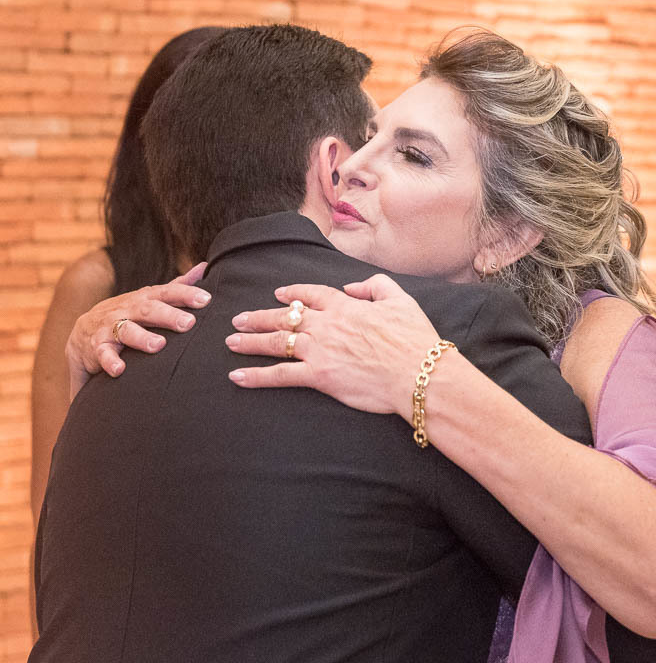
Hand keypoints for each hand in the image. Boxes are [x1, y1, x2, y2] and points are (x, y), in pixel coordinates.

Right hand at [66, 263, 209, 396]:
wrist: (84, 330)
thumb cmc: (128, 313)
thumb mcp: (151, 297)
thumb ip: (177, 286)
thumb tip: (204, 267)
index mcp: (145, 298)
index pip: (167, 292)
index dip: (186, 294)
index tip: (206, 299)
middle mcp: (128, 309)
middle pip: (148, 309)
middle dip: (168, 315)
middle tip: (188, 323)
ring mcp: (110, 327)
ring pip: (126, 330)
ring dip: (142, 338)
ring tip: (158, 345)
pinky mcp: (97, 346)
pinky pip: (103, 353)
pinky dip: (110, 361)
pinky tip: (119, 370)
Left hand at [225, 274, 442, 416]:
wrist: (418, 372)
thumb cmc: (414, 339)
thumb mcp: (401, 300)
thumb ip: (376, 286)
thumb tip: (353, 287)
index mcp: (345, 306)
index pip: (311, 294)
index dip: (293, 293)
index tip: (280, 294)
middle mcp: (326, 325)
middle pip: (285, 317)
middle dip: (259, 317)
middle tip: (239, 318)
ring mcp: (319, 350)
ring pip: (275, 342)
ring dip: (250, 341)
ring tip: (232, 341)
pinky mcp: (318, 376)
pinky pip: (280, 375)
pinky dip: (257, 376)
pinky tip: (238, 376)